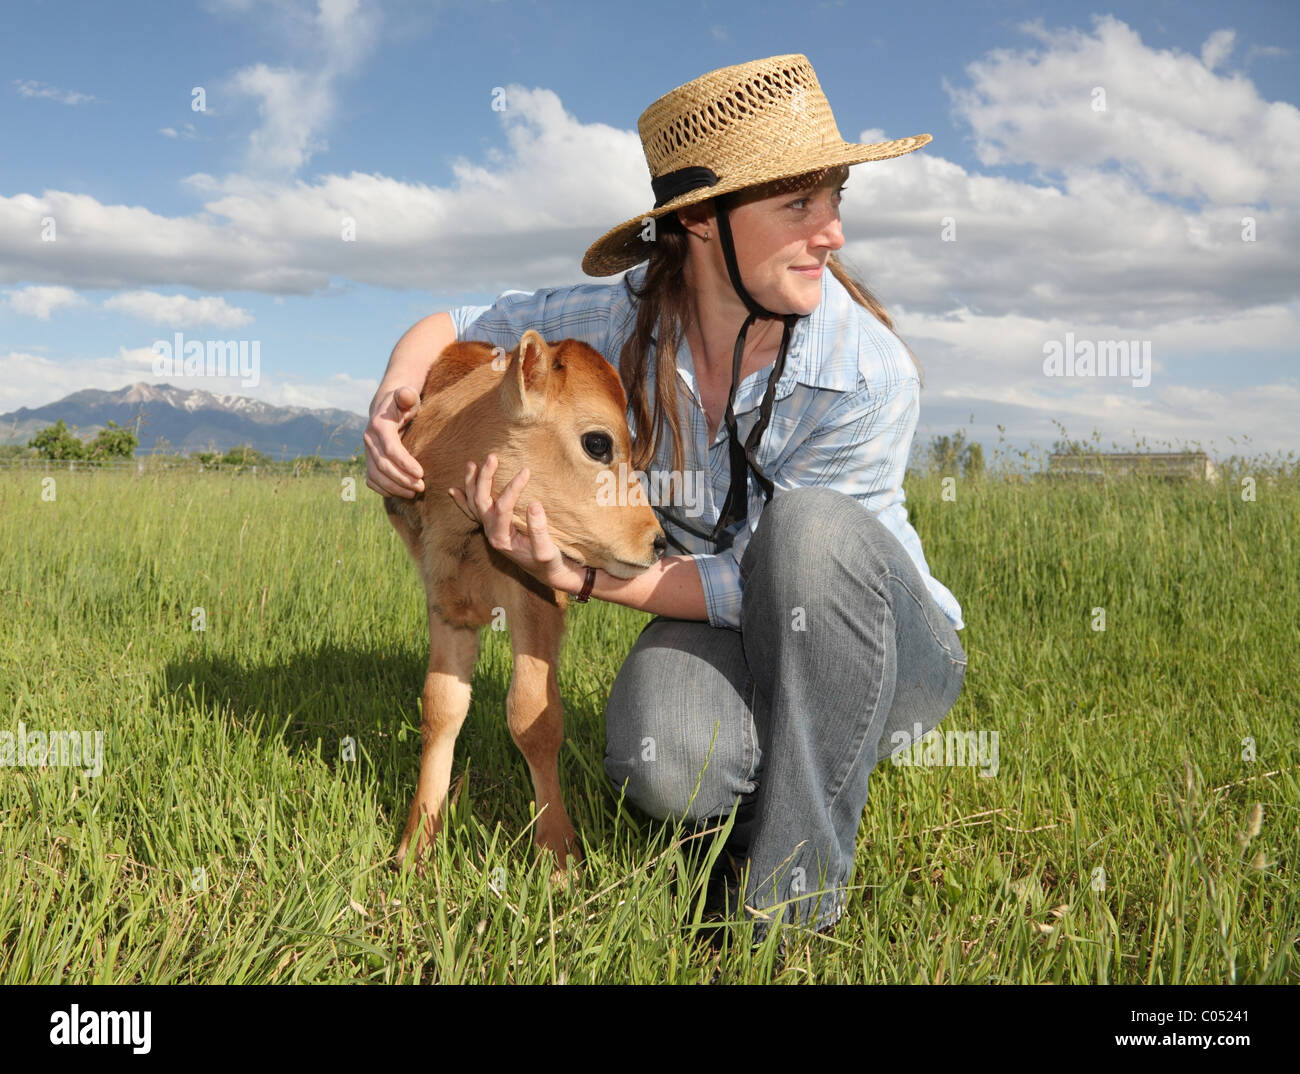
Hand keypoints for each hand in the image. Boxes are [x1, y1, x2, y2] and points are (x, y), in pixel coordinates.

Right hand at [364, 385, 424, 496]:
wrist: (387, 407)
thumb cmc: (403, 402)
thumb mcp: (407, 395)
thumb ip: (407, 395)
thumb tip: (406, 394)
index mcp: (379, 425)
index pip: (390, 449)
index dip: (405, 463)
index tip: (421, 473)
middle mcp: (369, 440)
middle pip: (383, 465)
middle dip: (402, 479)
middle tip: (421, 487)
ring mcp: (367, 452)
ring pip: (376, 476)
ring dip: (394, 487)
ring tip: (414, 493)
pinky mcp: (368, 460)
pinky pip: (372, 480)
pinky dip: (384, 489)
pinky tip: (400, 493)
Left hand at [449, 454, 588, 593]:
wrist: (546, 573)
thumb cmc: (548, 563)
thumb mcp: (547, 551)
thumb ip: (539, 530)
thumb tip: (533, 504)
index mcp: (502, 538)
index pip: (503, 507)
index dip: (513, 487)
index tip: (526, 471)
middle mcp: (491, 533)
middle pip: (480, 501)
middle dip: (484, 478)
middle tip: (492, 457)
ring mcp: (490, 530)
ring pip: (474, 504)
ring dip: (471, 484)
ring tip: (471, 464)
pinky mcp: (494, 528)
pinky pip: (473, 513)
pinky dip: (463, 501)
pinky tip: (454, 490)